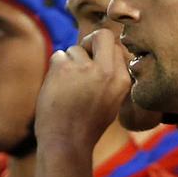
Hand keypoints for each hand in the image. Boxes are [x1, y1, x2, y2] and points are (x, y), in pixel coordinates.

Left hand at [35, 28, 130, 149]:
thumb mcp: (112, 100)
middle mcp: (107, 71)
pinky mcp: (63, 68)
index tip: (95, 60)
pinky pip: (58, 56)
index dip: (103, 50)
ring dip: (68, 63)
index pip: (117, 46)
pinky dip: (55, 70)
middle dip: (90, 41)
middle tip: (81, 57)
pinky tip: (57, 88)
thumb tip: (103, 50)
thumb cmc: (88, 124)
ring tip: (67, 88)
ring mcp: (85, 68)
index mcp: (122, 80)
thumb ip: (111, 76)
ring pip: (75, 49)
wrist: (67, 141)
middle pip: (101, 35)